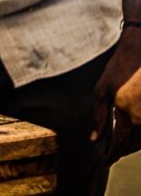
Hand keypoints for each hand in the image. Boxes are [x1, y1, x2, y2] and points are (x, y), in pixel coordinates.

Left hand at [93, 27, 140, 161]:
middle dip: (122, 152)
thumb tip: (94, 138)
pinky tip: (135, 133)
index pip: (119, 144)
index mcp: (126, 114)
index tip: (104, 162)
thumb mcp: (102, 89)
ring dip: (134, 146)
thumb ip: (99, 115)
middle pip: (135, 146)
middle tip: (111, 155)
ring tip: (122, 146)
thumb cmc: (119, 68)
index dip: (111, 155)